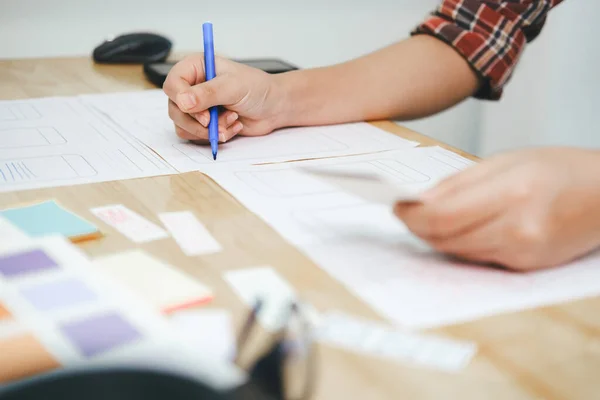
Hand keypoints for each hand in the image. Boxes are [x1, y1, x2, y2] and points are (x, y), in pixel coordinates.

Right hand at [163, 54, 283, 142]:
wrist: (273, 108)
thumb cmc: (257, 88)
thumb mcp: (233, 86)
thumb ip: (208, 93)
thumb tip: (183, 102)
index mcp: (196, 68)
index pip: (173, 84)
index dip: (181, 99)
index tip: (197, 110)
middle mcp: (192, 87)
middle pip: (174, 109)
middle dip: (196, 120)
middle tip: (213, 121)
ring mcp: (197, 107)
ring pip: (183, 126)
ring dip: (208, 129)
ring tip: (231, 119)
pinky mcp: (204, 124)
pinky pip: (196, 136)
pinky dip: (215, 136)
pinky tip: (232, 126)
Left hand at [393, 148, 599, 270]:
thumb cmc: (560, 169)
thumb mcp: (507, 160)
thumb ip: (459, 182)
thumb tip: (419, 201)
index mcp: (514, 192)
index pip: (442, 216)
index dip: (411, 214)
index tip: (396, 205)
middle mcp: (518, 229)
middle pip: (445, 239)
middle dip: (418, 227)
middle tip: (405, 212)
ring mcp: (523, 253)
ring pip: (457, 252)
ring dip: (435, 237)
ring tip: (426, 219)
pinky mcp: (525, 268)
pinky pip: (477, 258)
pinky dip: (459, 245)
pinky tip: (457, 229)